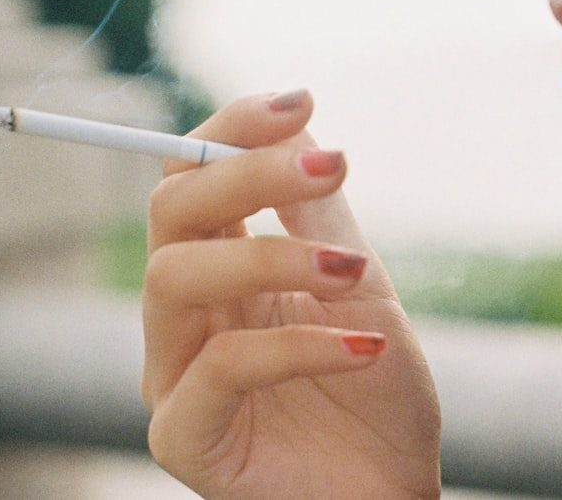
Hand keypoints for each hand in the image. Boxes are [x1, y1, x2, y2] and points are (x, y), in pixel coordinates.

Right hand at [141, 90, 440, 498]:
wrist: (391, 490)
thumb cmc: (373, 394)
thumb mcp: (357, 285)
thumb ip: (318, 216)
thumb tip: (300, 127)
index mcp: (219, 271)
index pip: (192, 177)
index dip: (233, 129)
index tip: (302, 101)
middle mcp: (184, 316)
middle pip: (170, 213)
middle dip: (246, 173)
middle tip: (332, 165)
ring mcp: (174, 376)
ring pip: (174, 279)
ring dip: (271, 257)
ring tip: (352, 272)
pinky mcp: (185, 436)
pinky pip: (219, 369)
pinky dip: (297, 345)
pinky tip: (364, 347)